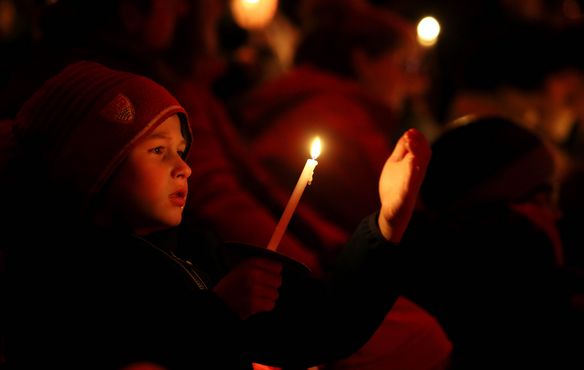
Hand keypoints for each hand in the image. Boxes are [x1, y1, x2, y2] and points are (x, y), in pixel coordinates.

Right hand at [213, 257, 282, 318]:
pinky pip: (271, 305)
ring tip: (256, 297)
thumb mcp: (243, 268)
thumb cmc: (233, 284)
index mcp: (252, 263)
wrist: (218, 301)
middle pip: (278, 281)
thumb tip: (280, 268)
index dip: (273, 274)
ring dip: (267, 297)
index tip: (267, 277)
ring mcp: (253, 289)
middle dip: (271, 286)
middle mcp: (253, 274)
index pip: (278, 267)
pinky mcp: (253, 303)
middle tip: (261, 289)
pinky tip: (256, 304)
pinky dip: (264, 306)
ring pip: (275, 294)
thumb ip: (261, 266)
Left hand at [378, 128, 430, 242]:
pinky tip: (411, 162)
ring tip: (410, 143)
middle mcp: (416, 174)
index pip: (421, 150)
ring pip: (419, 168)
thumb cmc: (395, 186)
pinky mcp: (406, 195)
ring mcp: (412, 184)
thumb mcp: (396, 164)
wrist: (392, 211)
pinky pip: (411, 183)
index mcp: (414, 166)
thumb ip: (401, 150)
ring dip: (416, 154)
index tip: (411, 131)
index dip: (418, 139)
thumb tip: (407, 133)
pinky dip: (412, 172)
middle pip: (422, 156)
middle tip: (410, 134)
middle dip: (417, 144)